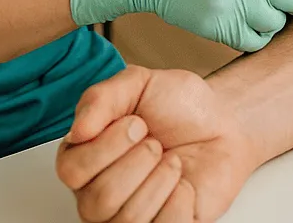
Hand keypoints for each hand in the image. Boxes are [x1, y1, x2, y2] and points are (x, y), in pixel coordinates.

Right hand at [57, 64, 253, 221]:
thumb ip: (102, 98)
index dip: (108, 146)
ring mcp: (127, 216)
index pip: (71, 171)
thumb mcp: (138, 83)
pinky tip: (182, 183)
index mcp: (84, 157)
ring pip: (128, 218)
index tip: (137, 124)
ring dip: (161, 178)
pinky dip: (180, 198)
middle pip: (99, 200)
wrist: (222, 123)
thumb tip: (78, 130)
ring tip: (171, 160)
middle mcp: (97, 193)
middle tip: (156, 143)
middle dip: (139, 162)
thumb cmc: (177, 106)